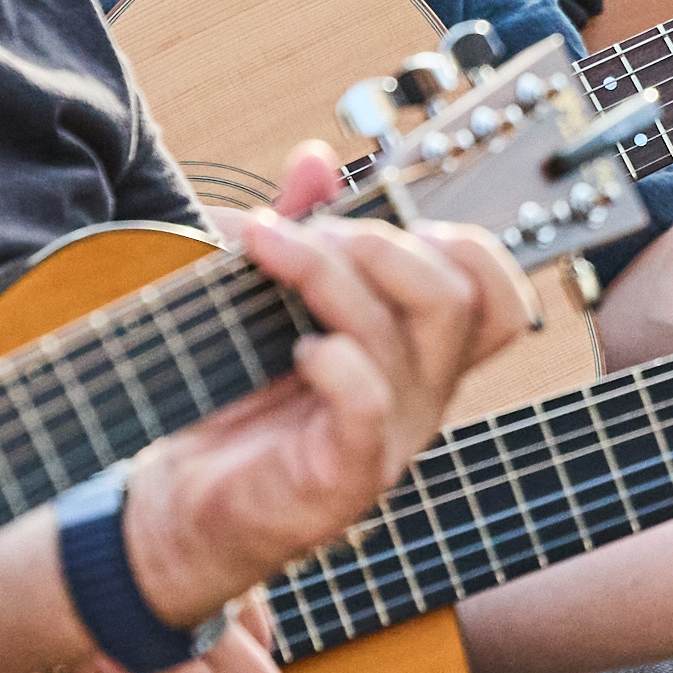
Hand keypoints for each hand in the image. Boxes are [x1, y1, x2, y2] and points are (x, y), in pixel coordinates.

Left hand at [119, 149, 527, 623]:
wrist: (175, 512)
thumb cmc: (229, 409)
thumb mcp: (266, 305)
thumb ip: (301, 232)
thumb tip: (315, 159)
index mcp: (418, 361)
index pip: (497, 297)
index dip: (463, 244)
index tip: (376, 223)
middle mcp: (420, 400)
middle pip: (458, 296)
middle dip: (377, 240)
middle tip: (298, 234)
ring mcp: (388, 441)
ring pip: (397, 332)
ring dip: (324, 270)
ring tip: (264, 252)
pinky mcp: (343, 477)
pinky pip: (369, 401)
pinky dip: (335, 359)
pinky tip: (294, 350)